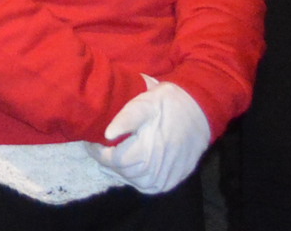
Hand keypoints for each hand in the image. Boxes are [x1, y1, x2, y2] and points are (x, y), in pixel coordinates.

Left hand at [98, 77, 210, 194]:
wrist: (199, 109)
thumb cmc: (167, 104)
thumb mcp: (143, 104)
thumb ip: (124, 119)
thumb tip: (106, 134)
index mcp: (149, 149)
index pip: (116, 161)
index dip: (100, 153)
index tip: (92, 143)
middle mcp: (159, 167)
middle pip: (126, 173)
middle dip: (109, 163)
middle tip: (99, 150)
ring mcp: (170, 175)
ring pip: (139, 183)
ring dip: (123, 175)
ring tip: (111, 162)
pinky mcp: (177, 176)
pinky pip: (154, 187)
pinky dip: (140, 182)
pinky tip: (132, 172)